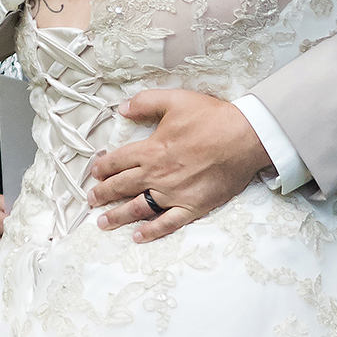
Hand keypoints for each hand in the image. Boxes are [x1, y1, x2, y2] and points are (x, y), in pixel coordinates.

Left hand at [89, 88, 270, 240]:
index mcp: (151, 150)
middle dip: (103, 193)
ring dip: (117, 216)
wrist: (245, 137)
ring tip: (103, 222)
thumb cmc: (212, 118)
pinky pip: (168, 223)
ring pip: (138, 207)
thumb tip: (123, 108)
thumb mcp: (175, 100)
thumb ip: (146, 102)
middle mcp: (157, 174)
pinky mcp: (192, 206)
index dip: (103, 167)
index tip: (95, 173)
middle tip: (91, 200)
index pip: (118, 161)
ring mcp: (173, 193)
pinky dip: (152, 231)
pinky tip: (138, 236)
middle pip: (122, 186)